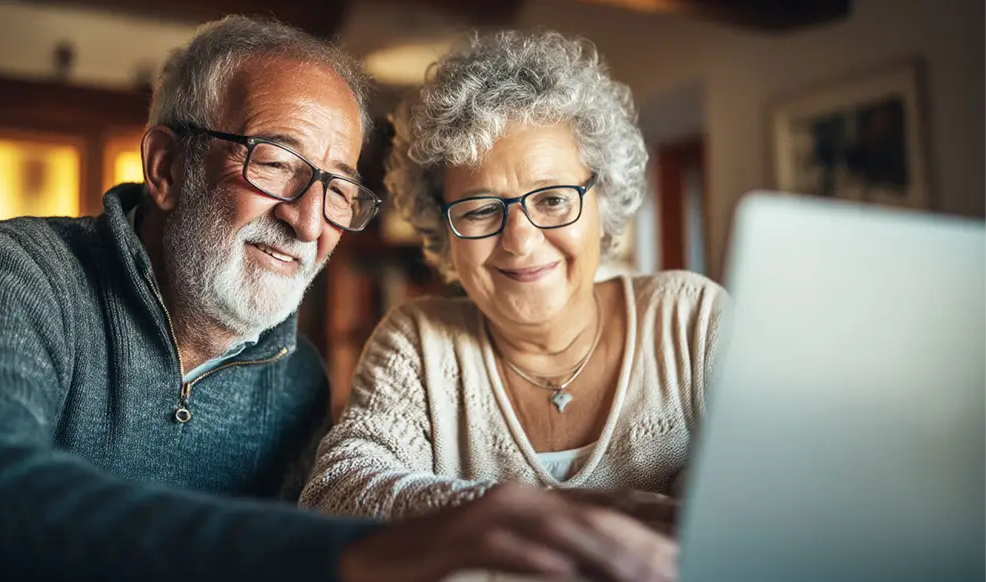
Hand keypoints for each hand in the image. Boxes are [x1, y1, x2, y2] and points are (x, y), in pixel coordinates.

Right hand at [339, 483, 676, 581]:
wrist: (371, 557)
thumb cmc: (446, 560)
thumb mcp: (514, 550)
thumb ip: (559, 552)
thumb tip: (599, 566)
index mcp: (537, 501)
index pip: (611, 504)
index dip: (659, 516)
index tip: (703, 532)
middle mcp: (520, 500)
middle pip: (598, 518)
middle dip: (648, 541)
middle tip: (688, 563)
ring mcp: (490, 516)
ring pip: (563, 532)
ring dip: (610, 555)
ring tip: (650, 574)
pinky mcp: (461, 539)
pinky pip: (509, 551)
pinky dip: (541, 563)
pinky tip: (568, 575)